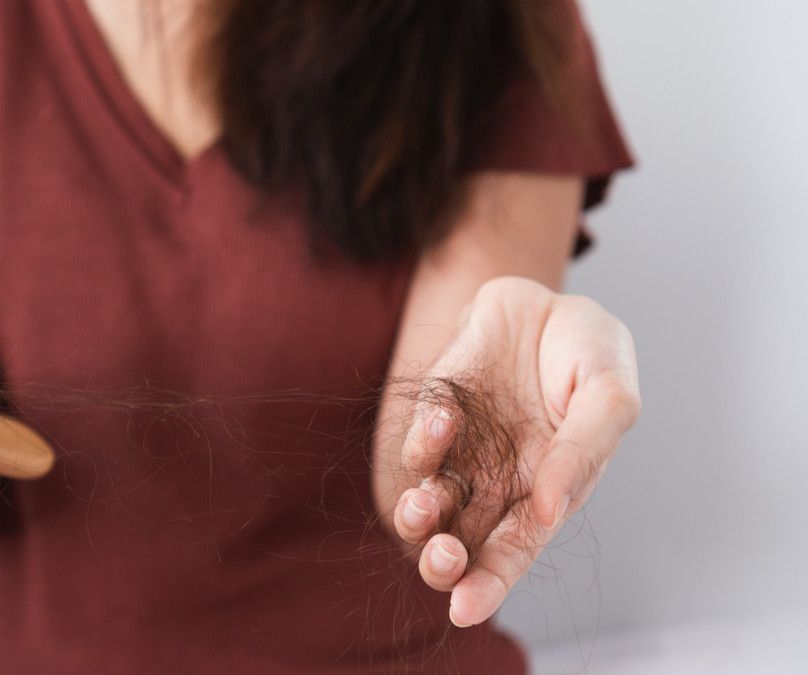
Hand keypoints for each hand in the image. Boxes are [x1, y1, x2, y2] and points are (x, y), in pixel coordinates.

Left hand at [391, 277, 640, 626]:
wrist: (548, 298)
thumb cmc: (590, 354)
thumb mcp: (609, 396)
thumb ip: (584, 451)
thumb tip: (550, 510)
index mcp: (547, 493)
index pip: (513, 552)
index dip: (490, 585)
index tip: (464, 609)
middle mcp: (499, 483)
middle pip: (460, 541)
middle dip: (445, 561)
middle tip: (443, 559)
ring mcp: (464, 450)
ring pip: (429, 502)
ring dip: (419, 514)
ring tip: (422, 506)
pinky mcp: (436, 413)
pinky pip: (421, 441)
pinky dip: (426, 439)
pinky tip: (446, 419)